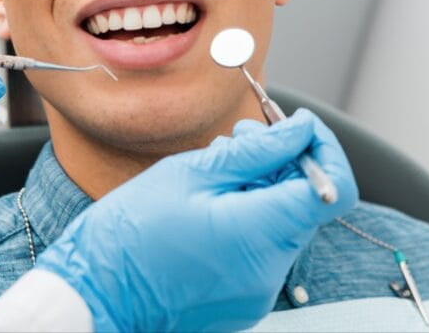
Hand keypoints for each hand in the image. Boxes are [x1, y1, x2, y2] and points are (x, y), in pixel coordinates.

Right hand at [35, 109, 357, 331]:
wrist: (95, 293)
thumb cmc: (129, 233)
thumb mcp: (188, 173)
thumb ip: (254, 152)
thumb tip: (299, 130)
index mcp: (259, 233)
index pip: (333, 188)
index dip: (323, 149)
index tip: (297, 128)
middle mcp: (270, 270)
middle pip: (304, 204)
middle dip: (280, 164)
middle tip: (237, 139)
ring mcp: (259, 291)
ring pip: (281, 224)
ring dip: (259, 190)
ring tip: (210, 175)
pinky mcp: (243, 300)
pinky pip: (261, 250)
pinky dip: (246, 220)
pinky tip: (205, 208)